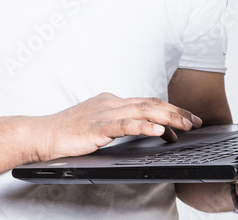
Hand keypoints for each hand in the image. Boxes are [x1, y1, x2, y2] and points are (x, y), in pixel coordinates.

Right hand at [30, 92, 202, 161]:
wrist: (42, 134)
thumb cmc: (68, 134)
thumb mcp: (99, 126)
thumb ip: (120, 125)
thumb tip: (146, 130)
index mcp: (112, 101)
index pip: (148, 102)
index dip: (170, 109)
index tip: (188, 118)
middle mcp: (111, 102)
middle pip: (151, 103)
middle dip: (176, 111)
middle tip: (196, 121)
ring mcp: (104, 112)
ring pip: (143, 110)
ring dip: (168, 117)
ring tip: (185, 125)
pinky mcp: (97, 126)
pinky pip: (125, 124)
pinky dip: (144, 126)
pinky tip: (158, 130)